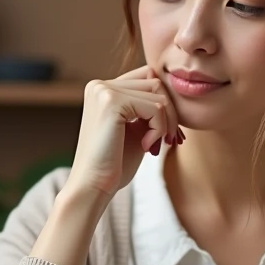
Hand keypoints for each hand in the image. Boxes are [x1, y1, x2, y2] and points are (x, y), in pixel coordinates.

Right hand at [66, 67, 182, 200]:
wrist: (93, 186)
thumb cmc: (114, 164)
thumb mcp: (136, 129)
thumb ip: (148, 109)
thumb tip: (168, 91)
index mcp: (102, 89)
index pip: (147, 78)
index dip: (164, 104)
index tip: (168, 133)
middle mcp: (99, 85)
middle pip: (155, 82)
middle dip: (170, 113)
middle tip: (170, 140)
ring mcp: (103, 91)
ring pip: (158, 94)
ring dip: (166, 123)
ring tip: (154, 145)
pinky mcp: (111, 102)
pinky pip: (156, 108)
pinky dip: (159, 129)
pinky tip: (146, 146)